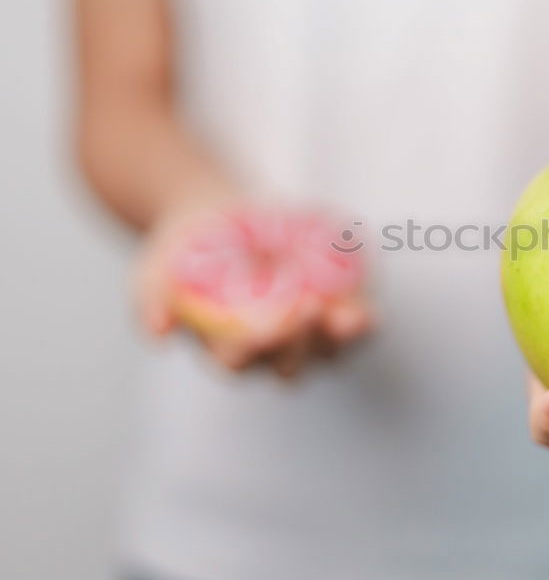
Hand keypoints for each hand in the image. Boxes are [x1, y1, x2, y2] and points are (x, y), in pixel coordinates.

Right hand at [135, 200, 374, 378]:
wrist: (217, 216)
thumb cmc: (183, 248)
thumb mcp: (154, 267)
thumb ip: (151, 299)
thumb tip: (160, 333)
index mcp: (224, 348)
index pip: (239, 362)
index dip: (250, 352)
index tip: (258, 330)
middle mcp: (268, 350)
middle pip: (289, 363)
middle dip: (300, 343)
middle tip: (306, 310)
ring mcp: (303, 333)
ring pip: (328, 352)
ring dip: (341, 341)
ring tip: (350, 320)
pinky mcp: (332, 309)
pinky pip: (353, 326)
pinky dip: (362, 323)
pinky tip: (367, 310)